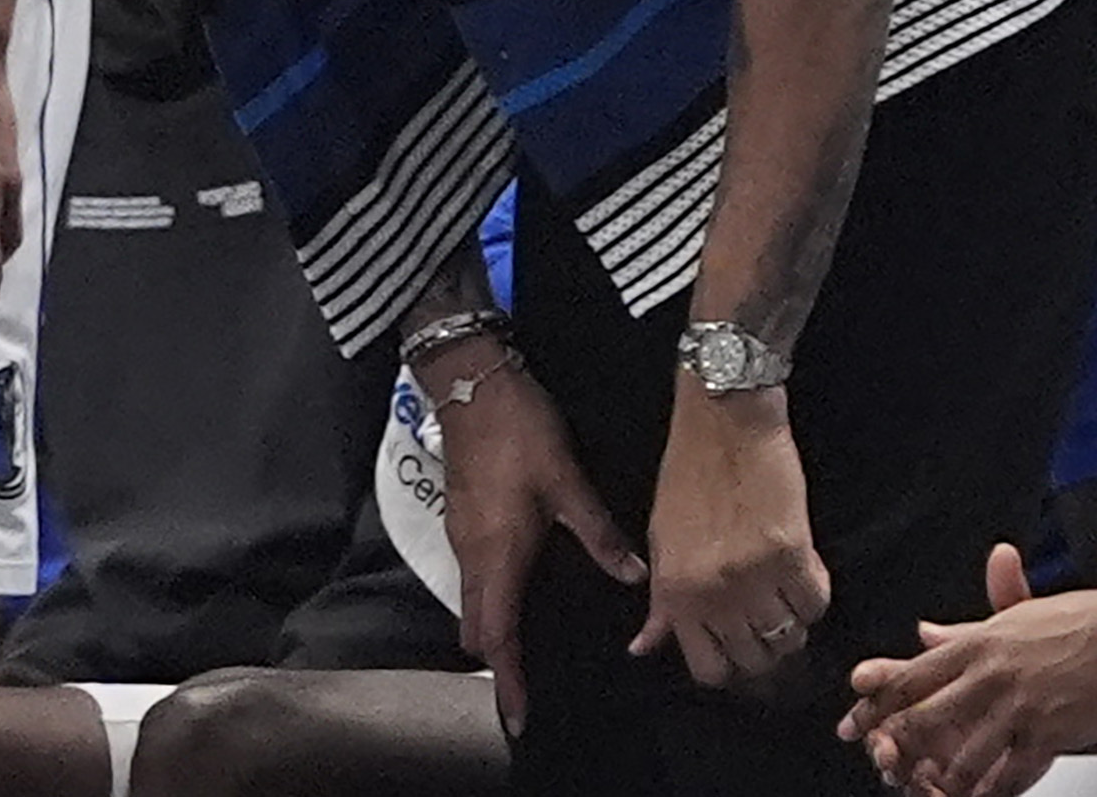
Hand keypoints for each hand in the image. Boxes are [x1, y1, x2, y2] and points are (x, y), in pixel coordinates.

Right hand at [435, 342, 646, 734]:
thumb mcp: (566, 480)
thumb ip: (599, 533)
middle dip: (498, 661)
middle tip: (527, 686)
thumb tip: (634, 575)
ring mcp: (462, 535)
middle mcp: (472, 554)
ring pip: (472, 602)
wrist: (472, 382)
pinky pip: (473, 576)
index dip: (507, 678)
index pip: (495, 636)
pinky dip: (490, 599)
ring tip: (526, 648)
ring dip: (493, 630)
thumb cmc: (518, 429)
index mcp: (498, 554)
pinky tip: (520, 590)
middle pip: (476, 628)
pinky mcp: (462, 517)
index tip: (519, 714)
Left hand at [632, 385, 828, 690]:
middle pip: (754, 659)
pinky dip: (814, 596)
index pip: (709, 669)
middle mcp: (715, 594)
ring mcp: (756, 577)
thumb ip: (660, 603)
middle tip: (766, 617)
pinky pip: (816, 604)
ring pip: (788, 638)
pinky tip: (803, 573)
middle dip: (763, 645)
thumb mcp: (660, 540)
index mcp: (677, 593)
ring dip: (791, 623)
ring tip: (785, 595)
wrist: (724, 421)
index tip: (736, 644)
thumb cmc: (688, 474)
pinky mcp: (793, 553)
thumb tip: (645, 648)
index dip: (728, 662)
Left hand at [841, 544, 1096, 796]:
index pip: (913, 674)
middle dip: (896, 745)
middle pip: (926, 717)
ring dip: (942, 778)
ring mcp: (1019, 707)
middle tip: (882, 762)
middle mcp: (992, 675)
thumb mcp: (1012, 618)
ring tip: (930, 787)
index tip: (854, 719)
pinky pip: (1008, 776)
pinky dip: (989, 792)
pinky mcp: (1049, 735)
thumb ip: (963, 631)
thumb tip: (924, 633)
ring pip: (962, 755)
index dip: (876, 701)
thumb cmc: (1078, 622)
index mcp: (980, 642)